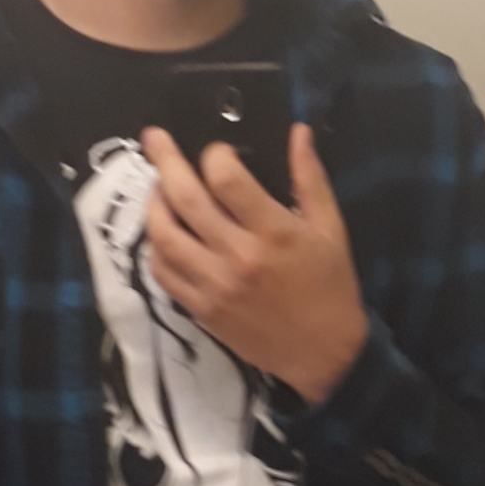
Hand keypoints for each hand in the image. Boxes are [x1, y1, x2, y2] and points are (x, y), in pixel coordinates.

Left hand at [140, 123, 368, 404]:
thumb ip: (310, 177)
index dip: (215, 155)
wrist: (324, 354)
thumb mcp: (330, 228)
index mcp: (273, 231)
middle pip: (185, 199)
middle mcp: (237, 256)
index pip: (227, 180)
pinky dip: (156, 249)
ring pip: (164, 237)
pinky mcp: (200, 309)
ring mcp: (213, 285)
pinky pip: (163, 274)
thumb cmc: (331, 286)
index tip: (218, 152)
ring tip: (157, 188)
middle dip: (165, 161)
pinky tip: (163, 234)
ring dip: (153, 205)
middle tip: (153, 138)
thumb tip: (298, 131)